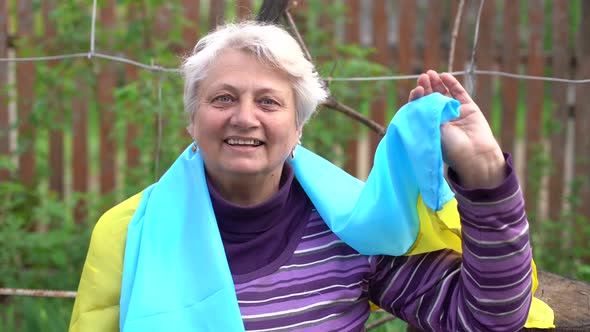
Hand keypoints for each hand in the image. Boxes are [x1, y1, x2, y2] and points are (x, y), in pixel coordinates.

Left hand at [408, 70, 505, 188]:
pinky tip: (444, 76)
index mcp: (429, 125)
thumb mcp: (432, 130)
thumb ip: (426, 113)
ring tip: (430, 74)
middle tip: (422, 78)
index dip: (417, 97)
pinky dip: (451, 83)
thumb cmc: (449, 147)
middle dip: (426, 87)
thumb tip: (417, 93)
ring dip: (436, 83)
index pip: (420, 107)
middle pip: (430, 98)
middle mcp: (441, 118)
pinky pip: (458, 92)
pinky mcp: (468, 107)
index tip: (416, 90)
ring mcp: (455, 112)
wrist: (474, 154)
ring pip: (444, 93)